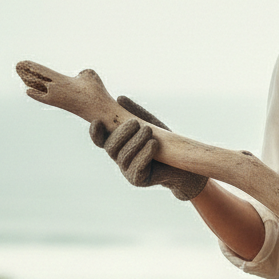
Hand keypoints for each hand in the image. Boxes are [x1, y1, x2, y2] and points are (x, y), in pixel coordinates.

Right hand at [90, 96, 207, 200]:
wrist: (183, 163)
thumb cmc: (165, 142)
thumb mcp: (150, 123)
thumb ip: (135, 113)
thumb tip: (120, 98)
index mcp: (119, 145)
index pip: (100, 140)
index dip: (95, 133)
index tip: (97, 121)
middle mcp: (119, 158)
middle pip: (111, 147)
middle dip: (121, 134)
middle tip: (134, 123)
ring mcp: (127, 171)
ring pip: (124, 157)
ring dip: (135, 142)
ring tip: (148, 130)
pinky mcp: (139, 180)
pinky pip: (138, 168)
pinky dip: (145, 154)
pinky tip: (154, 144)